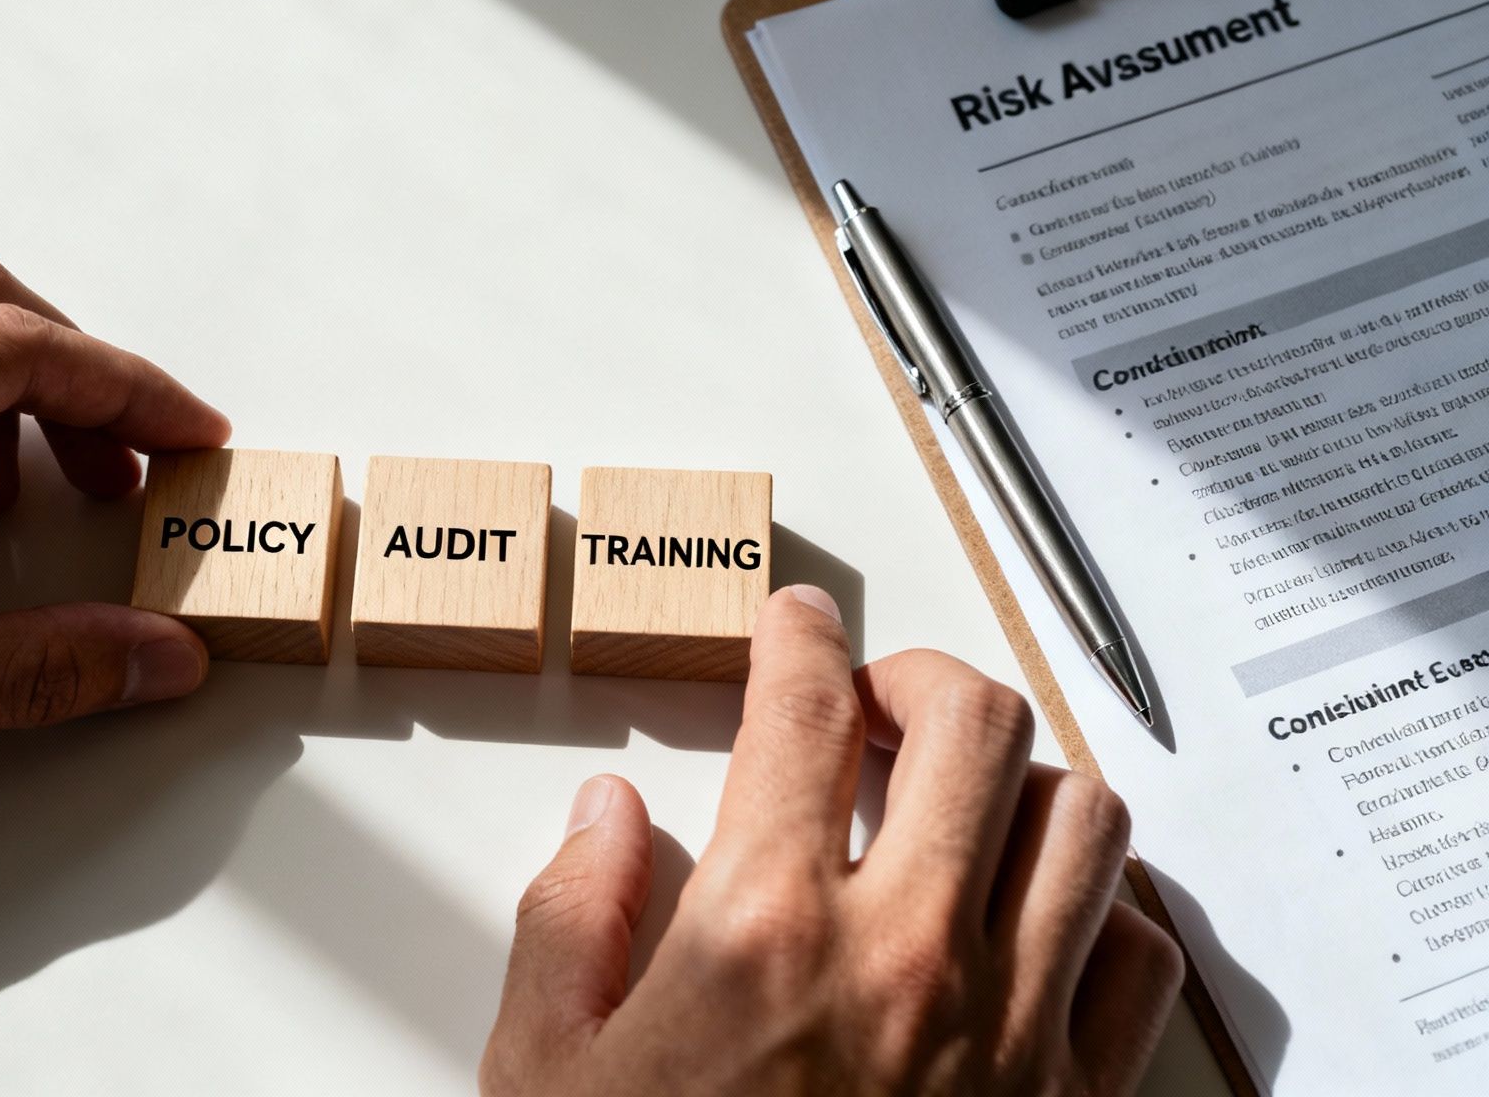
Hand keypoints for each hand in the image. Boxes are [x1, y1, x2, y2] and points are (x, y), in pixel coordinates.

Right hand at [483, 586, 1183, 1095]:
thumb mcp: (541, 1071)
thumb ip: (566, 917)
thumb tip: (604, 817)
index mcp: (763, 929)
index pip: (803, 711)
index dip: (796, 639)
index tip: (791, 628)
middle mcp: (906, 959)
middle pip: (974, 726)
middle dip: (921, 679)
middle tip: (876, 702)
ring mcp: (1006, 1033)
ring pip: (1084, 822)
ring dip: (1023, 779)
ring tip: (962, 796)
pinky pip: (1139, 960)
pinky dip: (1103, 911)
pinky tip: (1037, 915)